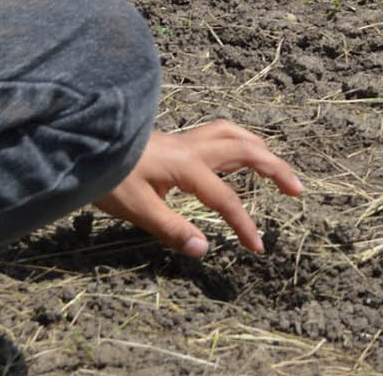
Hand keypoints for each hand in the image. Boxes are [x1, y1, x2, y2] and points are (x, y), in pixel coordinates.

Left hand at [94, 121, 303, 257]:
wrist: (85, 144)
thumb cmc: (108, 177)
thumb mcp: (136, 209)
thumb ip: (172, 229)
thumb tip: (205, 249)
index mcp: (187, 167)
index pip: (226, 199)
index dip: (244, 224)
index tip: (258, 247)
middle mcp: (193, 148)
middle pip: (247, 151)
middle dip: (276, 170)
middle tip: (297, 190)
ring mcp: (187, 140)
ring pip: (236, 135)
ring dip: (262, 149)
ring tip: (277, 168)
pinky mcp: (179, 141)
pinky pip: (221, 133)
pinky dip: (240, 141)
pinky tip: (240, 152)